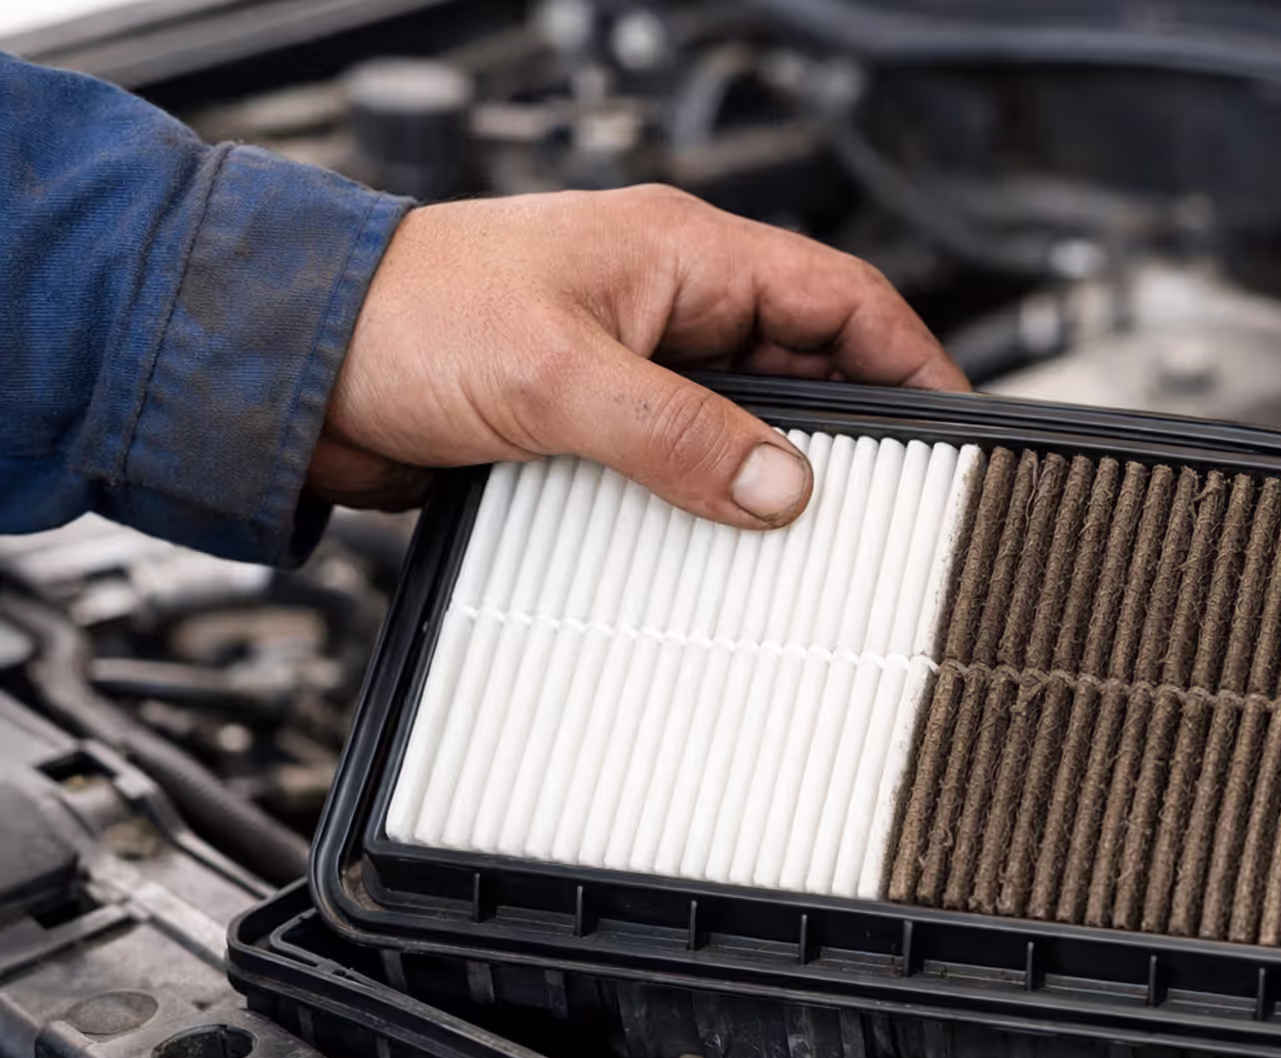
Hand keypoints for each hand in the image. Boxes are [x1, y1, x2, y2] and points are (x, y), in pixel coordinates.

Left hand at [316, 184, 967, 524]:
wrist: (294, 370)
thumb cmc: (404, 319)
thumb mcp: (561, 377)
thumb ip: (682, 433)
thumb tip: (784, 487)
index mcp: (681, 254)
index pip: (840, 296)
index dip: (911, 358)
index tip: (953, 428)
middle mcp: (666, 305)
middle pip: (804, 368)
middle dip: (848, 436)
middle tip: (882, 508)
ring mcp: (632, 365)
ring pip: (743, 424)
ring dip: (767, 478)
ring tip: (800, 542)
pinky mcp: (592, 423)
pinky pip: (681, 464)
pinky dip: (706, 502)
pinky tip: (713, 548)